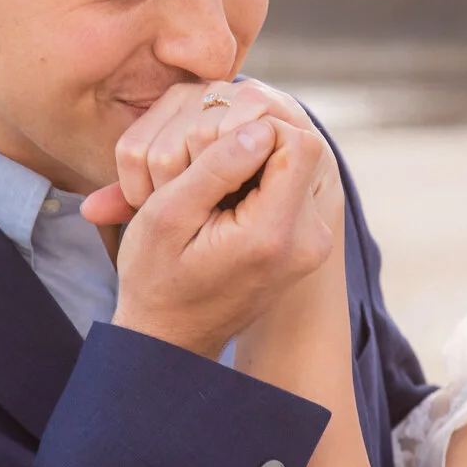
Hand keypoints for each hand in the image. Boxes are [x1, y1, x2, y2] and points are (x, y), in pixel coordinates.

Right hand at [106, 117, 338, 359]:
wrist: (172, 338)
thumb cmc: (156, 280)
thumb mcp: (167, 217)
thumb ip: (215, 169)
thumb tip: (259, 128)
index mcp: (273, 234)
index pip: (296, 143)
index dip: (254, 130)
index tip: (211, 152)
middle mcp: (306, 239)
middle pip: (297, 150)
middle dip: (250, 147)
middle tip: (203, 174)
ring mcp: (309, 242)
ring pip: (292, 163)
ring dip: (250, 164)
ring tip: (209, 194)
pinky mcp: (302, 240)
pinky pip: (288, 185)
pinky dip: (254, 182)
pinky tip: (222, 203)